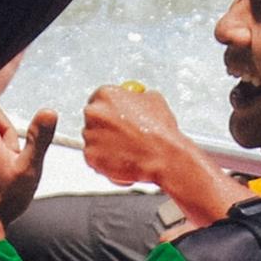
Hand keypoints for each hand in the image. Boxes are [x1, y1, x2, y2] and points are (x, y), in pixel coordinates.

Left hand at [78, 79, 236, 220]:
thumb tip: (137, 96)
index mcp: (108, 95)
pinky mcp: (92, 157)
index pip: (99, 101)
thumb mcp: (155, 102)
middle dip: (107, 132)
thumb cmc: (165, 133)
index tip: (118, 124)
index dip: (111, 115)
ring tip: (131, 154)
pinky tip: (127, 164)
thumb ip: (139, 97)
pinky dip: (108, 165)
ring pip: (94, 143)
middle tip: (127, 141)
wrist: (169, 159)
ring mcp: (91, 136)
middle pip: (93, 122)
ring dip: (109, 150)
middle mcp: (95, 113)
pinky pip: (96, 161)